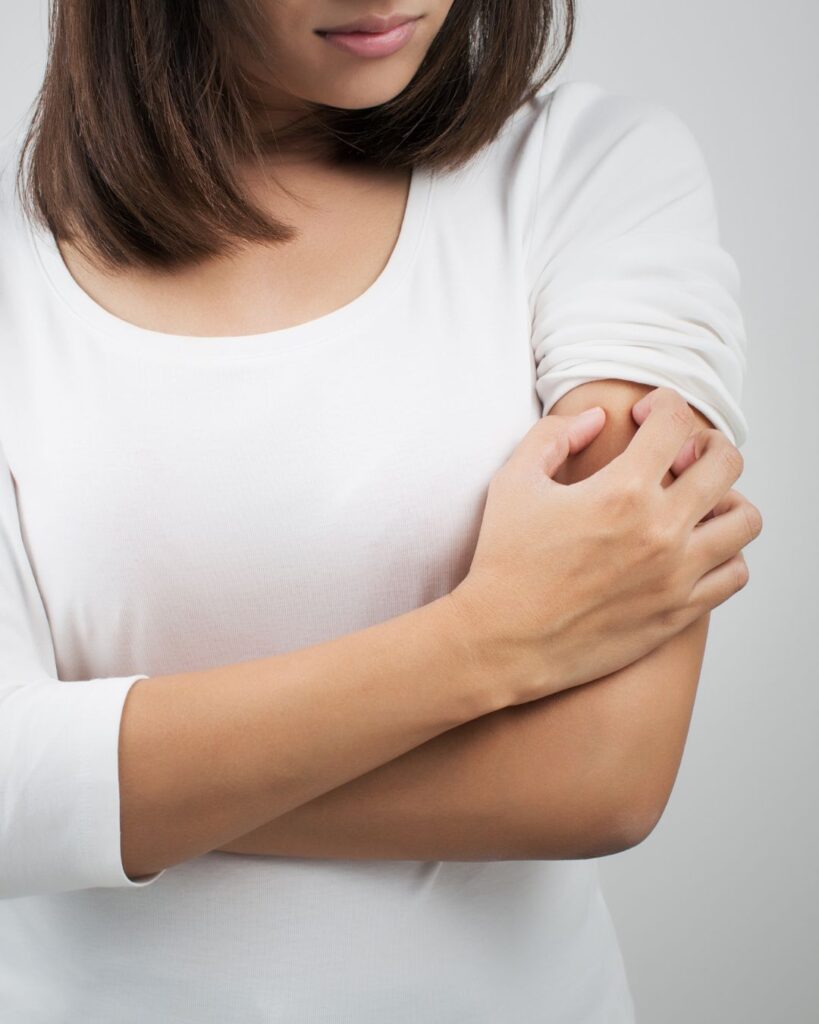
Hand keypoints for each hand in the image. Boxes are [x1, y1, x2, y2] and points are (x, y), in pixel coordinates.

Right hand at [449, 386, 762, 705]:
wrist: (502, 640)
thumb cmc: (503, 560)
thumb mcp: (514, 481)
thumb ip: (555, 435)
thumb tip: (597, 416)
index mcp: (621, 491)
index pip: (676, 423)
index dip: (663, 404)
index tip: (645, 414)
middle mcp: (660, 530)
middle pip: (725, 464)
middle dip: (707, 443)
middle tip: (680, 452)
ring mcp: (676, 575)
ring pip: (744, 521)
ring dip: (725, 500)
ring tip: (695, 502)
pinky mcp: (678, 612)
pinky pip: (735, 574)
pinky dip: (725, 553)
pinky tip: (693, 548)